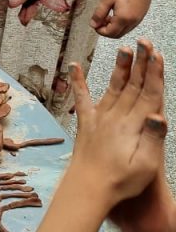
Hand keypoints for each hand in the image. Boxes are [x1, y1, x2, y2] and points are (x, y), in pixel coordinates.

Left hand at [70, 40, 166, 208]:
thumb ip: (153, 138)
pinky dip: (78, 81)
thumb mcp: (145, 164)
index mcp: (133, 125)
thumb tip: (158, 114)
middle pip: (133, 85)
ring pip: (113, 87)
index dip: (154, 73)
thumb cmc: (120, 181)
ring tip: (123, 49)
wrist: (88, 189)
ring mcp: (99, 118)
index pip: (148, 93)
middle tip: (144, 42)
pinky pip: (82, 99)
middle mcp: (115, 117)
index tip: (157, 54)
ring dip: (119, 68)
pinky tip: (74, 65)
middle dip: (141, 63)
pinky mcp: (86, 123)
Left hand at [90, 0, 153, 37]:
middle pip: (118, 34)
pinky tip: (116, 12)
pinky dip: (122, 23)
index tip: (94, 23)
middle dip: (107, 30)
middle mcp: (134, 21)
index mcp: (124, 18)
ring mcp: (139, 18)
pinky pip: (130, 24)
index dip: (99, 30)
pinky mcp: (142, 13)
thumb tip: (93, 25)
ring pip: (124, 30)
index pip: (110, 33)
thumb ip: (99, 13)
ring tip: (107, 15)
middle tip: (100, 20)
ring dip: (114, 27)